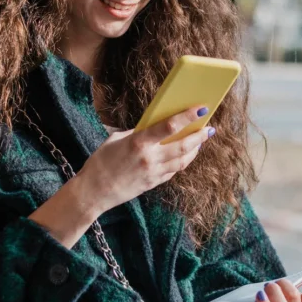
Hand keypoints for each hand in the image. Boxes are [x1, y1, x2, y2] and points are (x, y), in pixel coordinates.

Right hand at [76, 106, 214, 215]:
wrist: (93, 192)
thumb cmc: (101, 162)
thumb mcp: (116, 140)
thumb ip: (137, 133)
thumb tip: (155, 125)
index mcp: (139, 142)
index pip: (169, 126)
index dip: (187, 116)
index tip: (200, 108)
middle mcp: (149, 158)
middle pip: (183, 146)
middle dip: (199, 136)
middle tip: (208, 128)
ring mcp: (153, 173)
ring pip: (182, 161)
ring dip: (195, 150)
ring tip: (201, 141)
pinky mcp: (153, 183)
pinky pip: (173, 171)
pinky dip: (182, 162)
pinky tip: (186, 155)